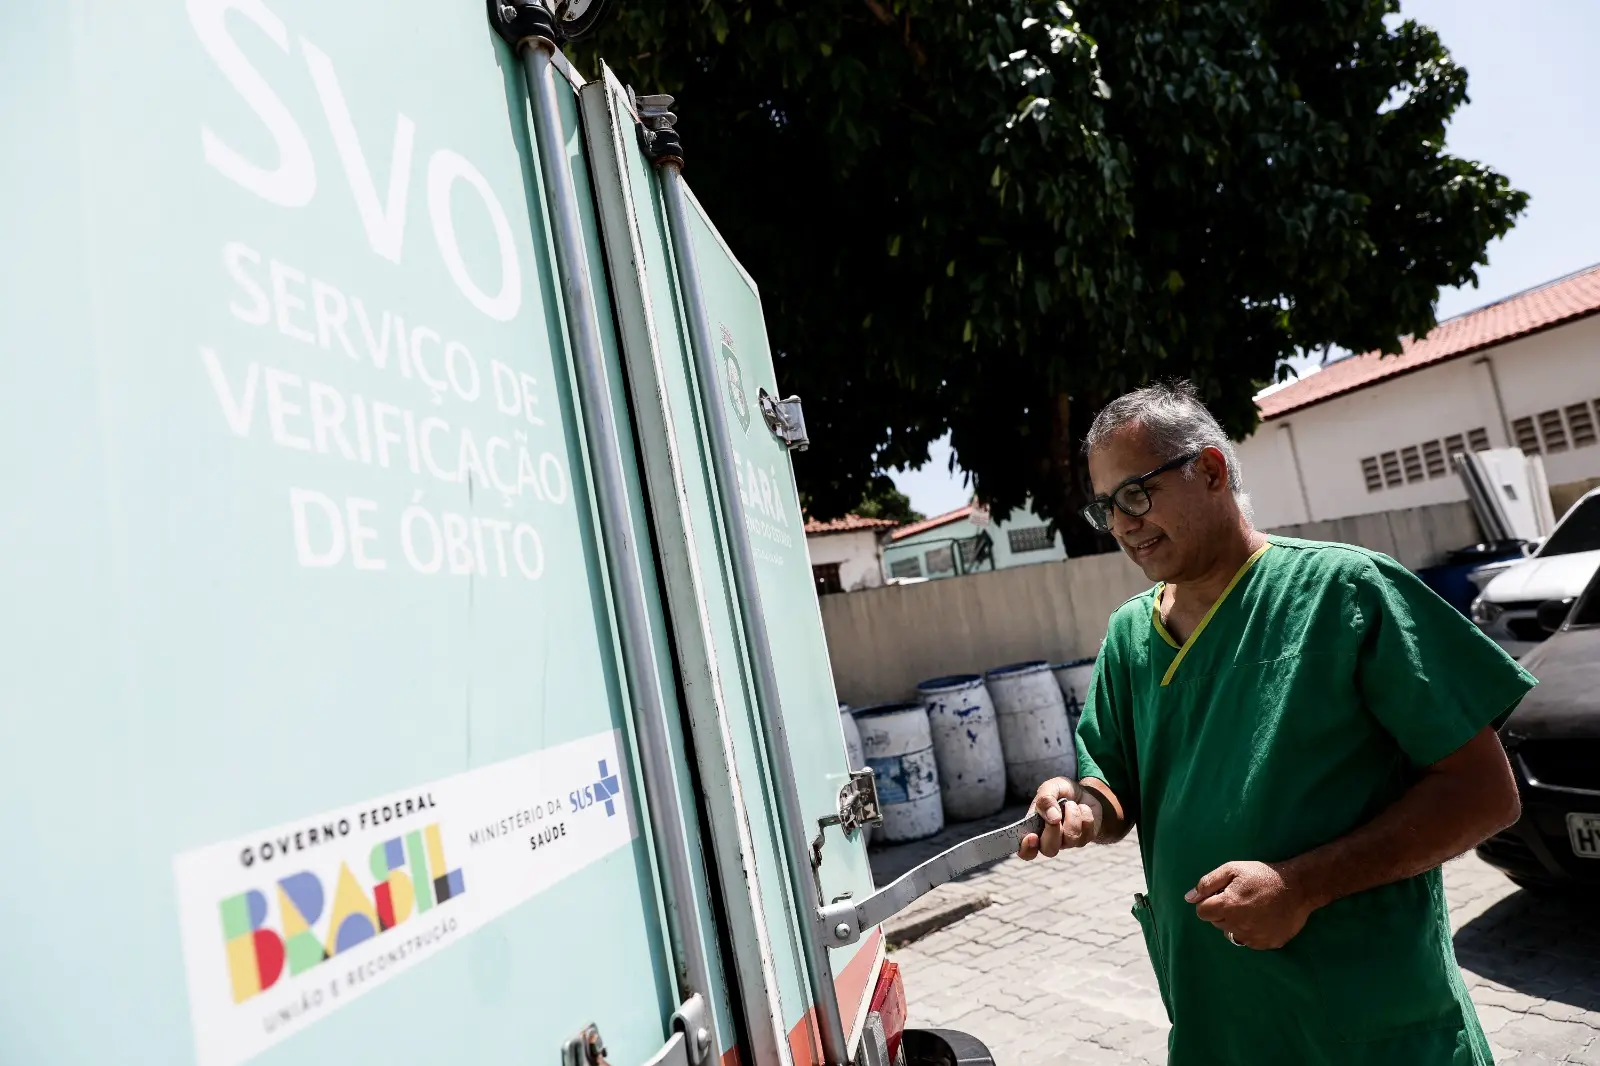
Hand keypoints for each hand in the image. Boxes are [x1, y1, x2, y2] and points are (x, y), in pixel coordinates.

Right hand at [1018, 778, 1101, 859]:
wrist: (1083, 790)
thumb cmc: (1061, 791)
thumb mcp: (1050, 788)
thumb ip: (1045, 799)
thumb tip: (1052, 818)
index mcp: (1034, 829)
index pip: (1026, 851)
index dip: (1027, 849)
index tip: (1032, 837)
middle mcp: (1050, 839)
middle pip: (1049, 850)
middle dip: (1053, 831)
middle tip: (1057, 815)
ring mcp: (1068, 842)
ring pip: (1070, 840)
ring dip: (1072, 816)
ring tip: (1071, 804)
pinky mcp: (1085, 839)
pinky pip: (1087, 832)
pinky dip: (1085, 815)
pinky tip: (1082, 808)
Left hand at [1186, 861, 1315, 949]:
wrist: (1297, 887)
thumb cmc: (1262, 876)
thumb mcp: (1232, 869)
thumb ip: (1208, 883)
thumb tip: (1189, 898)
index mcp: (1227, 906)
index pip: (1202, 912)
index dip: (1209, 903)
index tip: (1221, 895)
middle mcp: (1238, 925)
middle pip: (1217, 923)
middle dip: (1222, 912)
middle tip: (1239, 899)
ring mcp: (1253, 937)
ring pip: (1232, 933)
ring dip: (1236, 923)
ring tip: (1252, 908)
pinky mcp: (1267, 944)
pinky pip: (1250, 941)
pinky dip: (1252, 931)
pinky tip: (1262, 918)